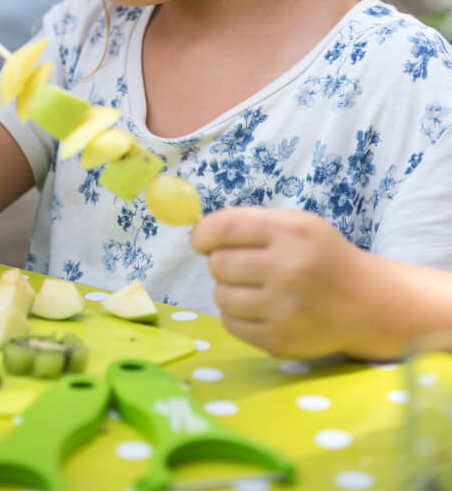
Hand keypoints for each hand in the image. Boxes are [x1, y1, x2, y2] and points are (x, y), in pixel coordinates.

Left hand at [191, 206, 366, 358]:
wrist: (366, 303)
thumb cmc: (323, 256)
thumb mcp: (298, 224)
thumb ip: (251, 222)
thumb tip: (198, 232)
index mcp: (292, 233)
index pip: (226, 228)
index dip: (203, 233)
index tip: (200, 239)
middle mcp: (289, 270)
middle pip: (219, 264)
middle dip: (221, 261)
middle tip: (241, 265)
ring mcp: (285, 310)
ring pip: (221, 296)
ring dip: (228, 289)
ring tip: (252, 287)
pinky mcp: (280, 341)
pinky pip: (231, 324)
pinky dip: (237, 315)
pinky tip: (259, 308)